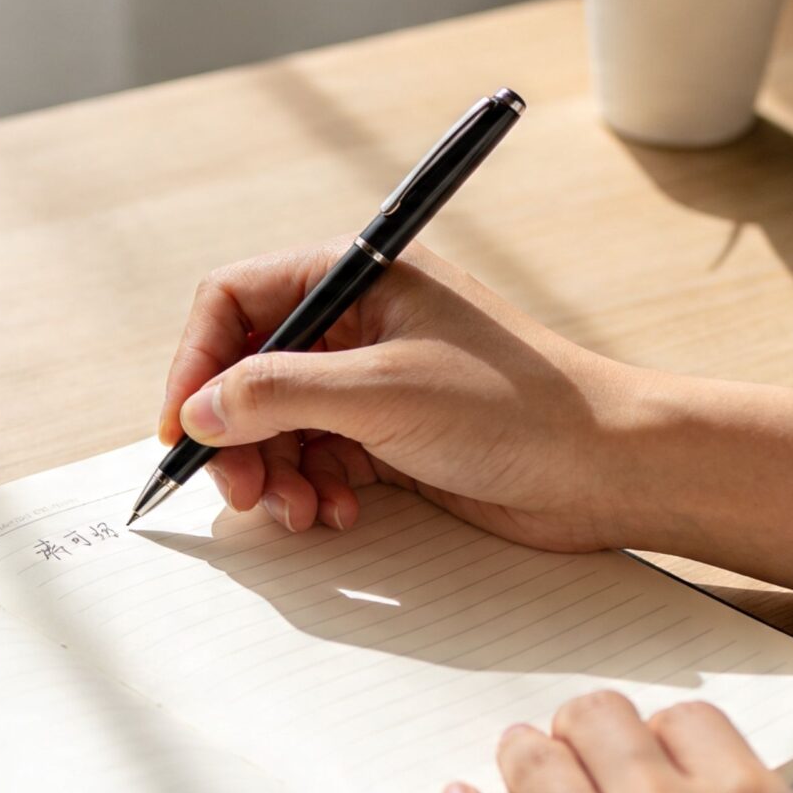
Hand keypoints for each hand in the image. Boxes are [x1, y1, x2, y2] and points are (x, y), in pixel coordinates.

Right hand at [156, 240, 637, 551]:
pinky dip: (314, 491)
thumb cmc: (515, 407)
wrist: (608, 467)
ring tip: (300, 513)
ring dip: (275, 474)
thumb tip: (201, 410)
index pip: (235, 300)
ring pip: (280, 424)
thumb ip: (279, 394)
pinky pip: (319, 460)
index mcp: (358, 277)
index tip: (184, 428)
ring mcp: (374, 380)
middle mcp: (359, 321)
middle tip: (241, 493)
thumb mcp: (381, 393)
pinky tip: (339, 515)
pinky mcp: (392, 435)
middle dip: (237, 435)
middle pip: (250, 370)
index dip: (197, 363)